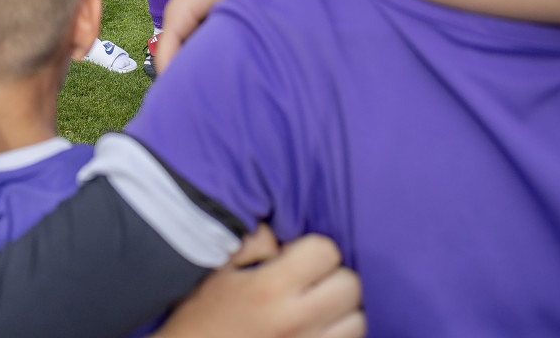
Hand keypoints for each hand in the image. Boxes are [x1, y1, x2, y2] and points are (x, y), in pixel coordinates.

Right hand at [157, 234, 362, 337]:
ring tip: (317, 308)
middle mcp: (295, 321)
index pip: (326, 251)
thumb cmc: (201, 314)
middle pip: (350, 286)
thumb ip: (253, 241)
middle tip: (309, 282)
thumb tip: (282, 233)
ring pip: (358, 320)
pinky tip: (318, 329)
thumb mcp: (218, 268)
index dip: (313, 249)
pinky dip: (340, 334)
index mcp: (269, 289)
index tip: (295, 258)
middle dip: (332, 277)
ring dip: (342, 311)